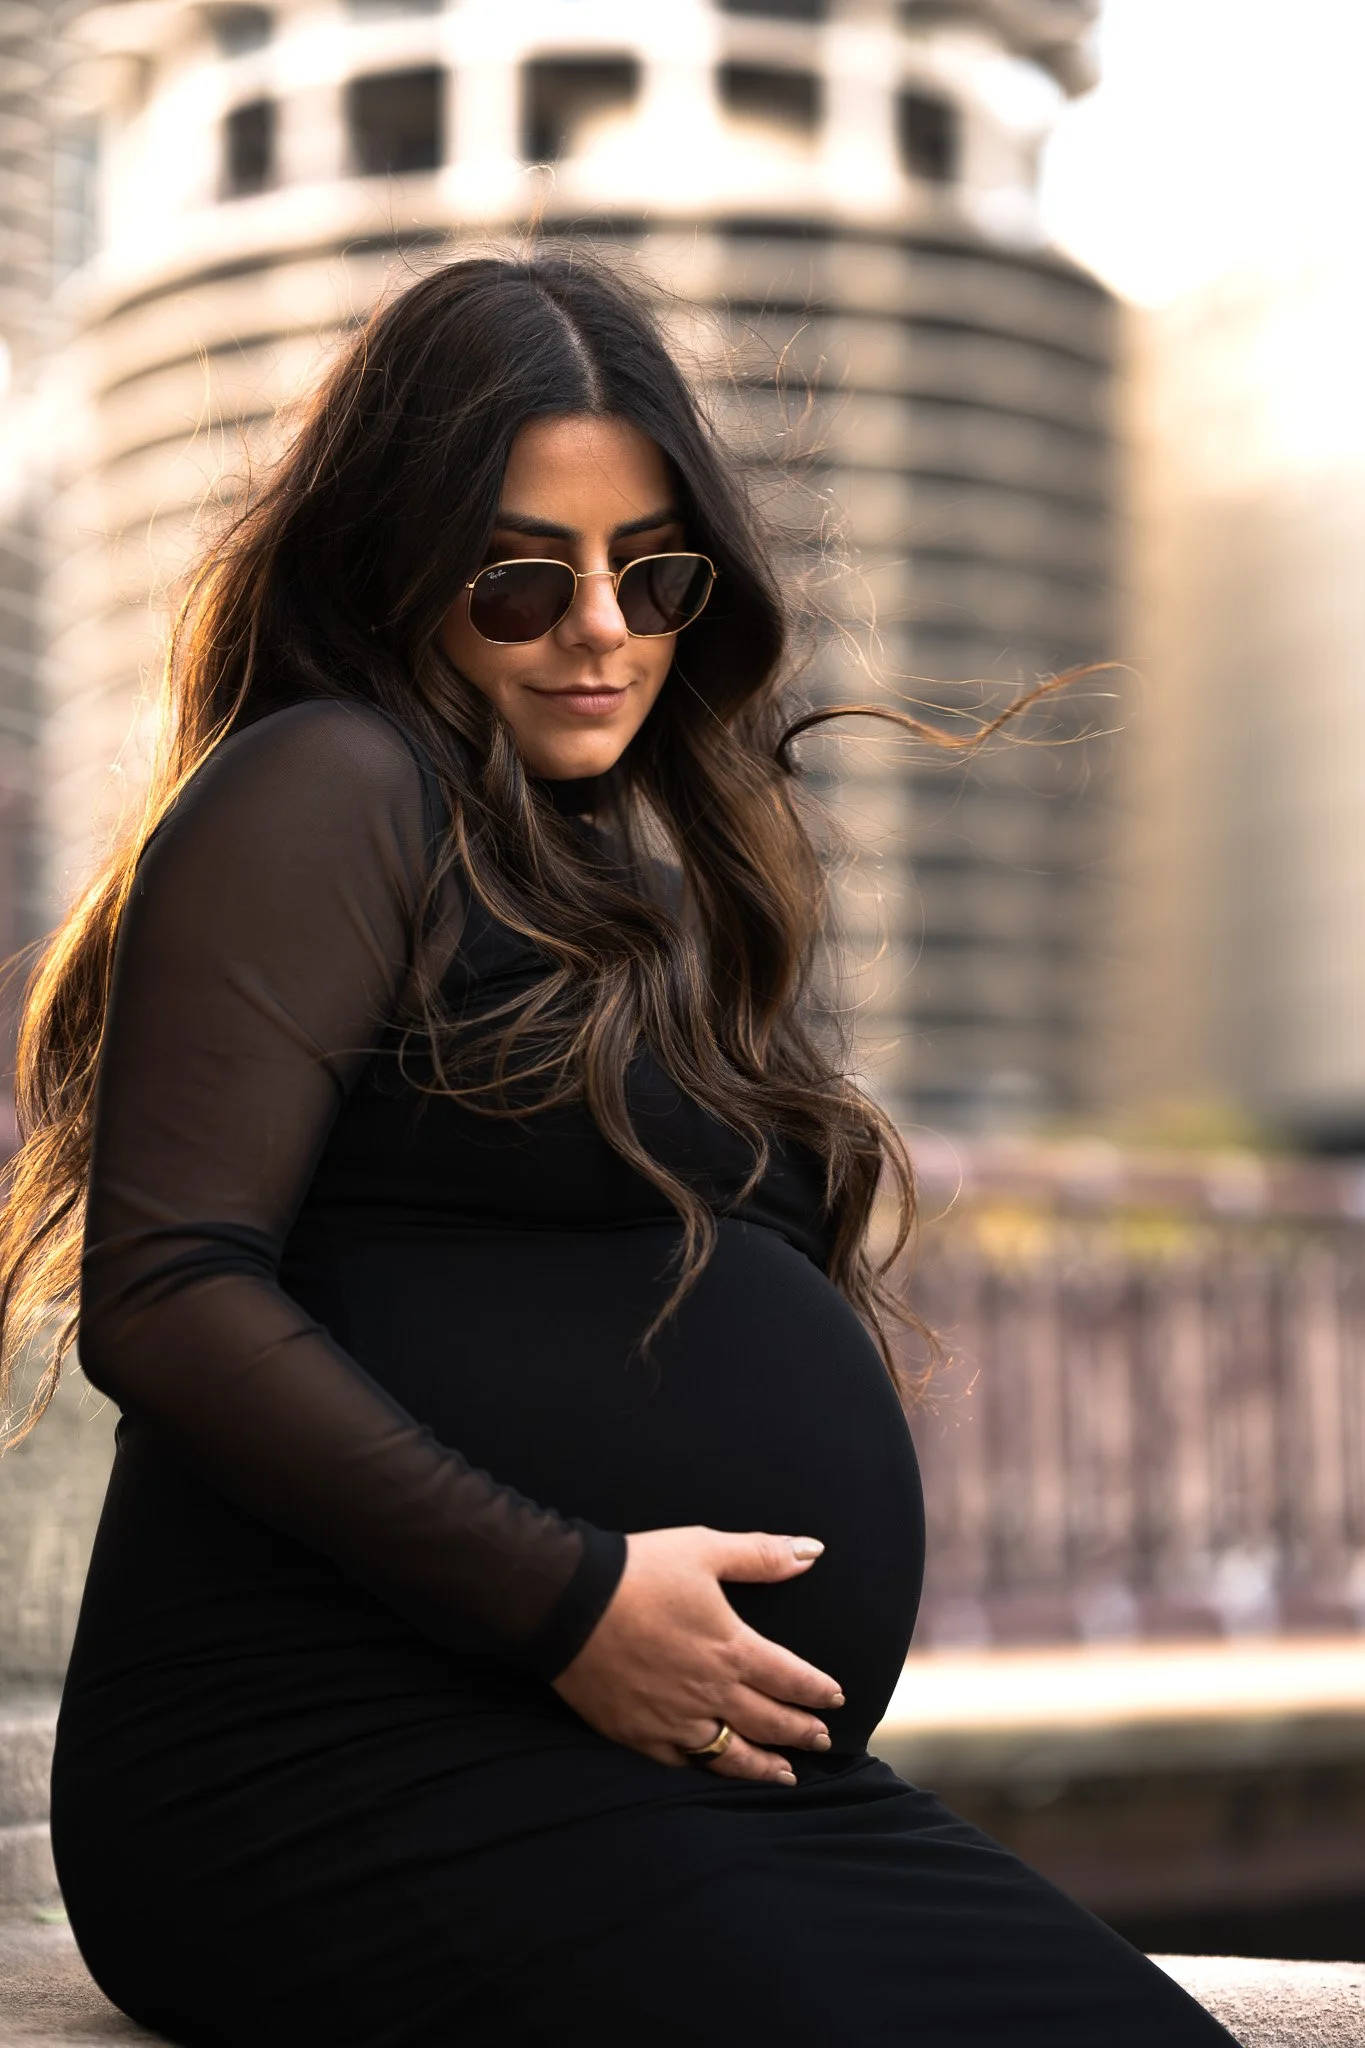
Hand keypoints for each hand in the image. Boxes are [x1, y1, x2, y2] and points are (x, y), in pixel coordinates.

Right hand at [551, 1525, 843, 1783]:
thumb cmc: (639, 1572)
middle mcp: (710, 1692)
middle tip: (821, 1740)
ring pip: (731, 1753)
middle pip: (769, 1721)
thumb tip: (812, 1551)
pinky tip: (715, 1769)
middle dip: (800, 1732)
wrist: (568, 1603)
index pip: (790, 1678)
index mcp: (731, 1648)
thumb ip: (761, 1555)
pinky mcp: (638, 1734)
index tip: (835, 1699)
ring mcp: (674, 1720)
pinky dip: (706, 1769)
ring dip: (763, 1765)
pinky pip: (681, 1762)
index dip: (817, 1690)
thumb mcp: (704, 1549)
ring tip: (785, 1774)